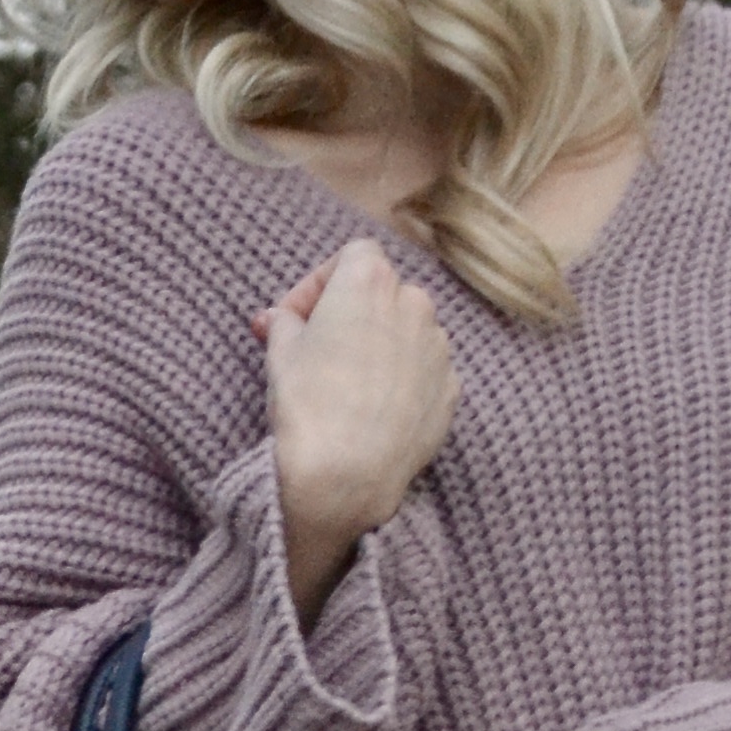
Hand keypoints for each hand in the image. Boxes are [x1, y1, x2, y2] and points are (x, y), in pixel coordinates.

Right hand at [253, 240, 456, 627]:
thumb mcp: (279, 352)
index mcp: (371, 280)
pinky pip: (424, 372)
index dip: (320, 283)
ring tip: (348, 385)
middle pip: (383, 293)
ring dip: (380, 346)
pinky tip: (374, 410)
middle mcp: (415, 304)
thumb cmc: (309, 404)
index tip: (296, 317)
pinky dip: (402, 381)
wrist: (346, 474)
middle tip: (318, 349)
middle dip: (351, 315)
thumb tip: (280, 320)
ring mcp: (439, 348)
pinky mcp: (451, 389)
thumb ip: (284, 321)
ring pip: (407, 333)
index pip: (353, 256)